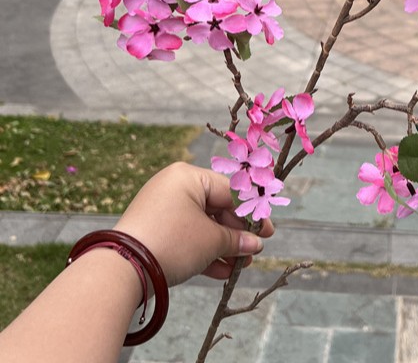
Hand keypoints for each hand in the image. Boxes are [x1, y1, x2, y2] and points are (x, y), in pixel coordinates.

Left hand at [114, 162, 273, 285]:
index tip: (267, 232)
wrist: (121, 270)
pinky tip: (221, 271)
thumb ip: (236, 240)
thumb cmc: (173, 242)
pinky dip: (203, 252)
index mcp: (188, 176)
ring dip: (222, 247)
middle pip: (215, 209)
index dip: (251, 214)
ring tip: (239, 266)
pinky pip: (185, 237)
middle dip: (235, 235)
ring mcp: (161, 210)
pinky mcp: (153, 231)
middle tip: (254, 252)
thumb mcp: (211, 240)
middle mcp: (174, 187)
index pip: (229, 191)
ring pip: (201, 226)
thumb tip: (255, 245)